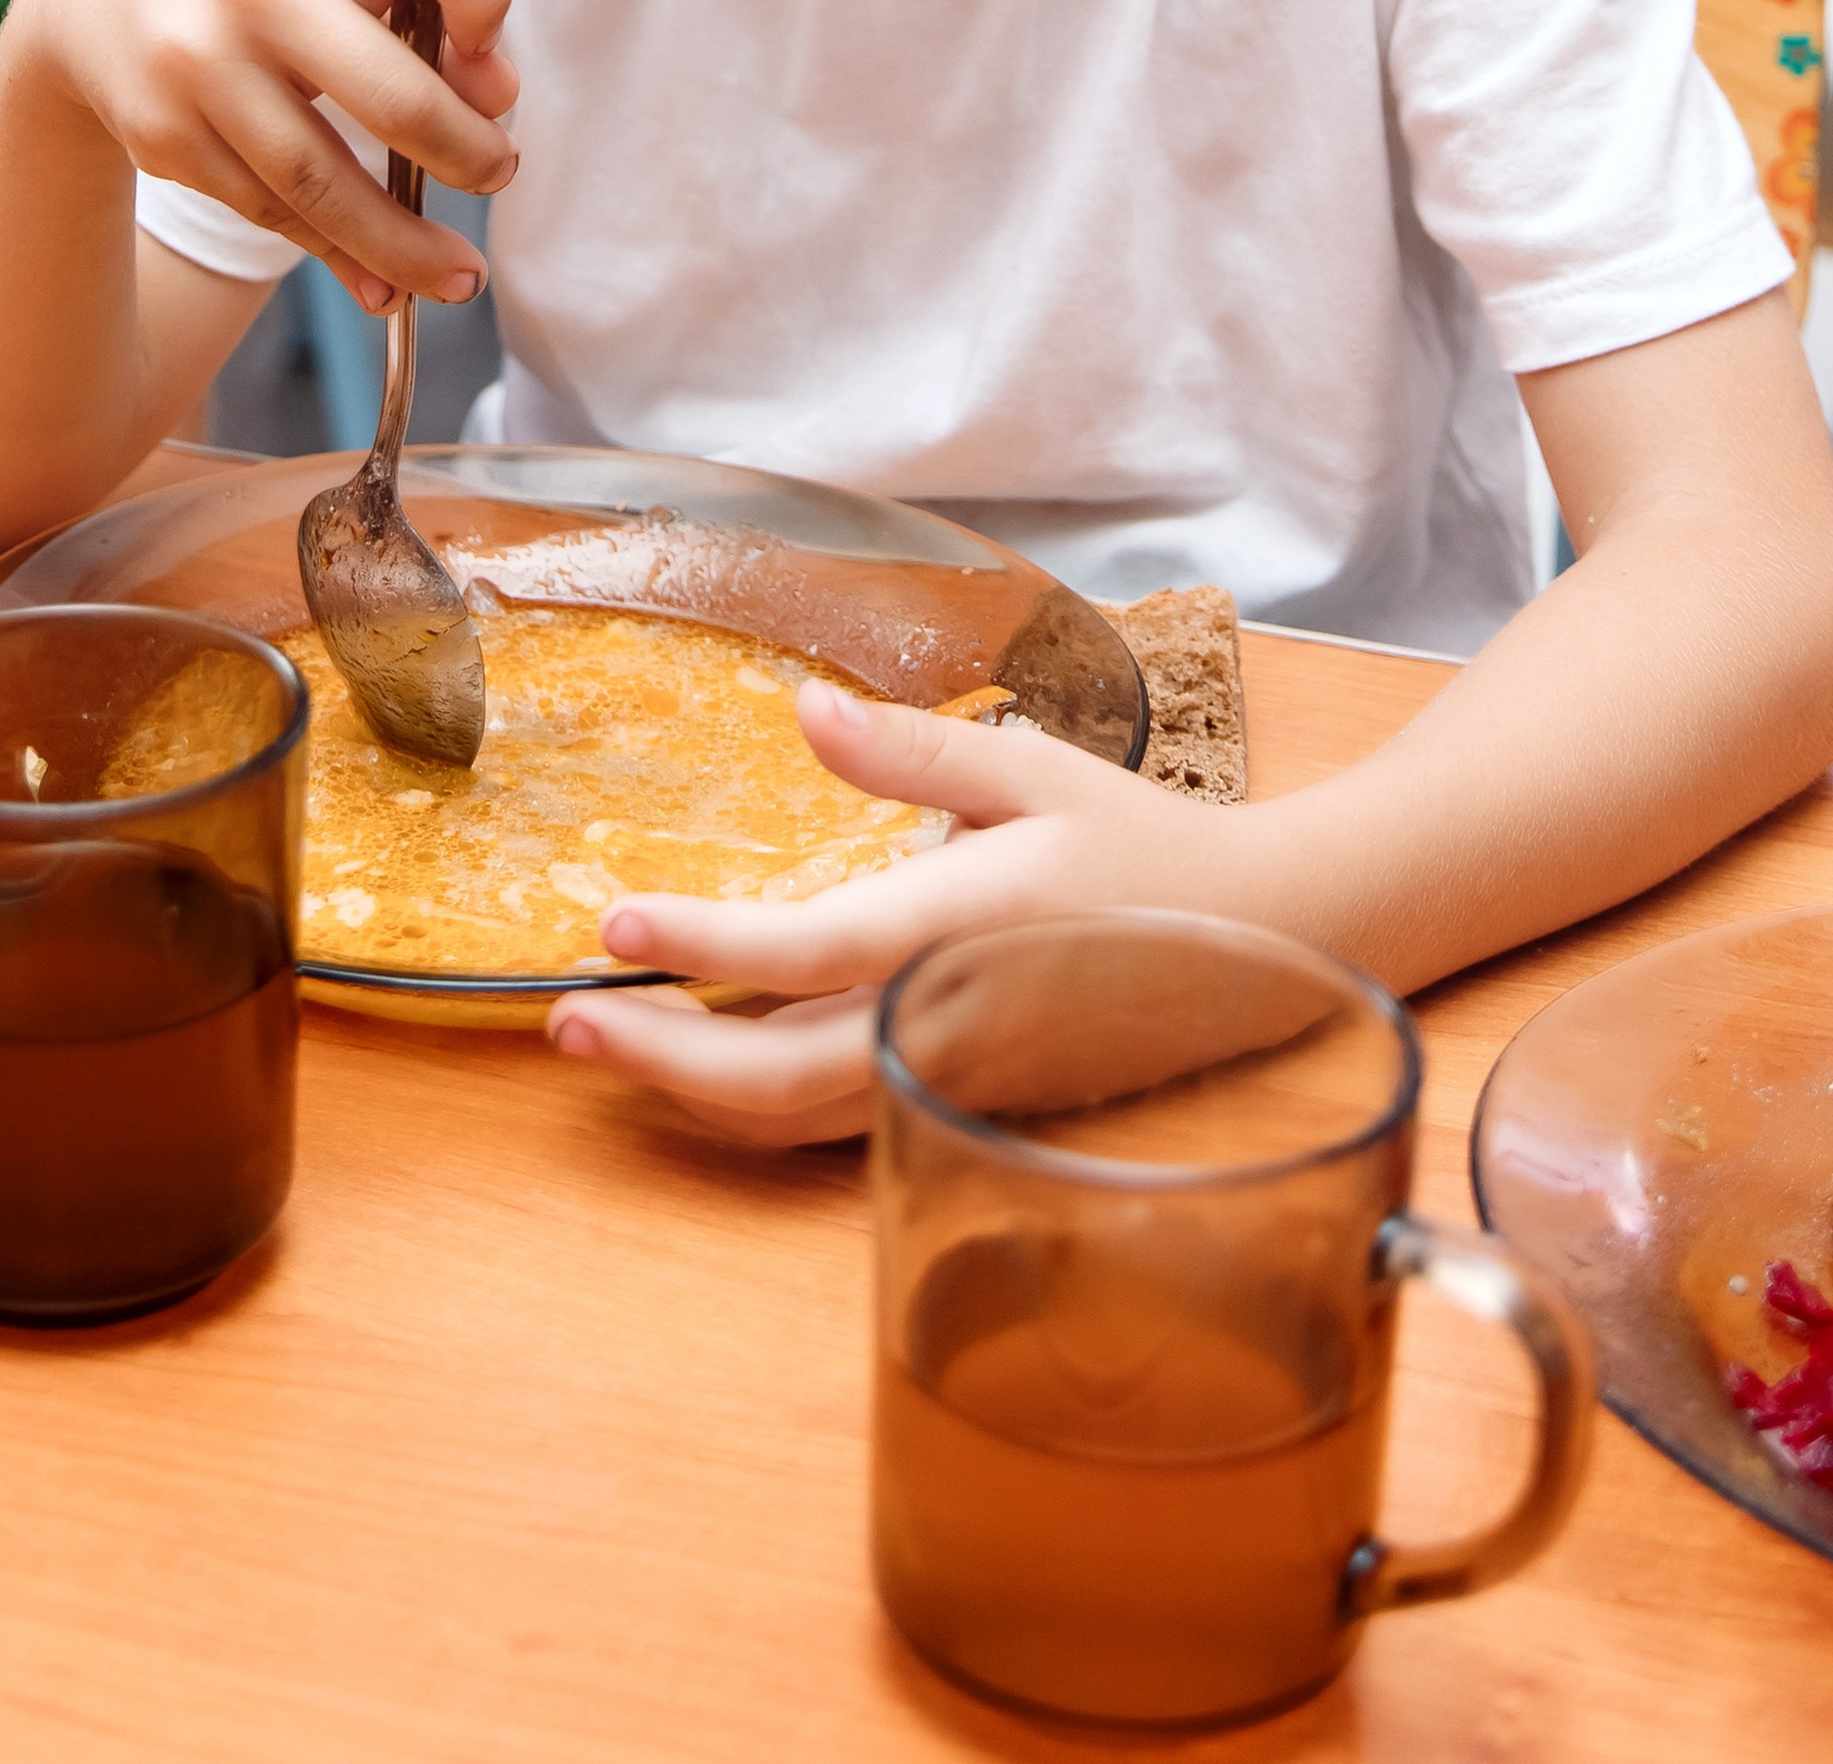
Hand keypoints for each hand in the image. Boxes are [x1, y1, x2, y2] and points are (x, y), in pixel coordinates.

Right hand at [2, 0, 517, 308]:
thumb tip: (492, 101)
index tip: (490, 55)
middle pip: (388, 95)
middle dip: (462, 152)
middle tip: (498, 174)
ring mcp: (197, 68)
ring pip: (321, 183)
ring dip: (402, 244)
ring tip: (458, 277)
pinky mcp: (163, 136)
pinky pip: (269, 211)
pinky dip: (335, 253)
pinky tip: (381, 282)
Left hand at [544, 681, 1239, 1145]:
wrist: (1266, 944)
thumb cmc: (1142, 846)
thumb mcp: (1037, 770)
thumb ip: (915, 751)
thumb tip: (808, 712)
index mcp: (973, 923)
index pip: (815, 953)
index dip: (707, 951)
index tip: (614, 925)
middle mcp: (958, 1019)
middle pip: (784, 1076)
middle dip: (664, 1060)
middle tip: (565, 1022)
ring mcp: (961, 1077)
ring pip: (803, 1117)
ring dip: (693, 1091)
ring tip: (601, 1043)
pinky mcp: (962, 1101)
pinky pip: (839, 1121)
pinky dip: (755, 1105)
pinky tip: (701, 1063)